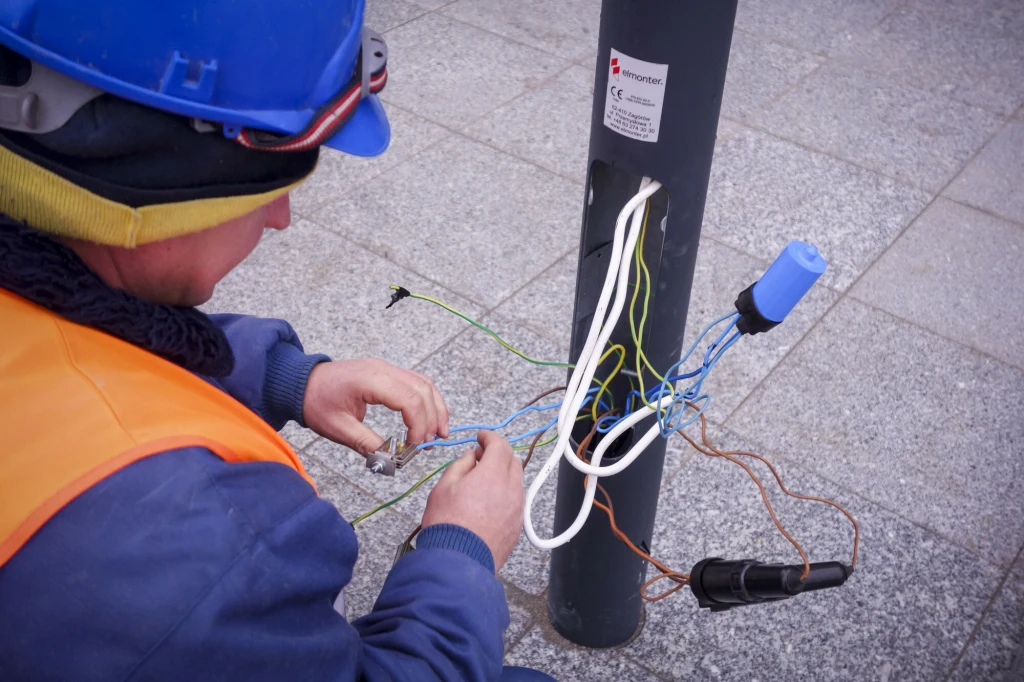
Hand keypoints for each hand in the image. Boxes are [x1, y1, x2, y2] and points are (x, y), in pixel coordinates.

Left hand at [303, 359, 449, 453]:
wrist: (301, 382)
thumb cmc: (316, 402)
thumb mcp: (338, 428)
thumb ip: (367, 444)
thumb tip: (391, 462)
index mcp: (371, 380)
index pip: (409, 400)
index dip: (419, 425)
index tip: (416, 446)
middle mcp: (384, 369)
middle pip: (422, 391)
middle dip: (432, 418)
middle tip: (430, 444)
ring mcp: (386, 368)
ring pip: (424, 384)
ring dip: (436, 407)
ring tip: (439, 432)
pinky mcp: (387, 372)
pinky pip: (416, 381)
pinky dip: (428, 399)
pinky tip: (432, 415)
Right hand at [421, 431, 523, 569]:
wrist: (458, 562)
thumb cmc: (447, 525)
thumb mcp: (444, 487)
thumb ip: (460, 465)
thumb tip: (471, 457)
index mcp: (493, 475)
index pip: (500, 445)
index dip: (490, 437)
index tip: (481, 437)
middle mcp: (511, 489)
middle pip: (512, 460)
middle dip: (498, 453)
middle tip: (481, 455)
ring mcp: (516, 509)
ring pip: (516, 481)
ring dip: (504, 473)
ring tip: (484, 479)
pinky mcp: (516, 526)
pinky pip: (515, 500)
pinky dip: (506, 492)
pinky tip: (489, 499)